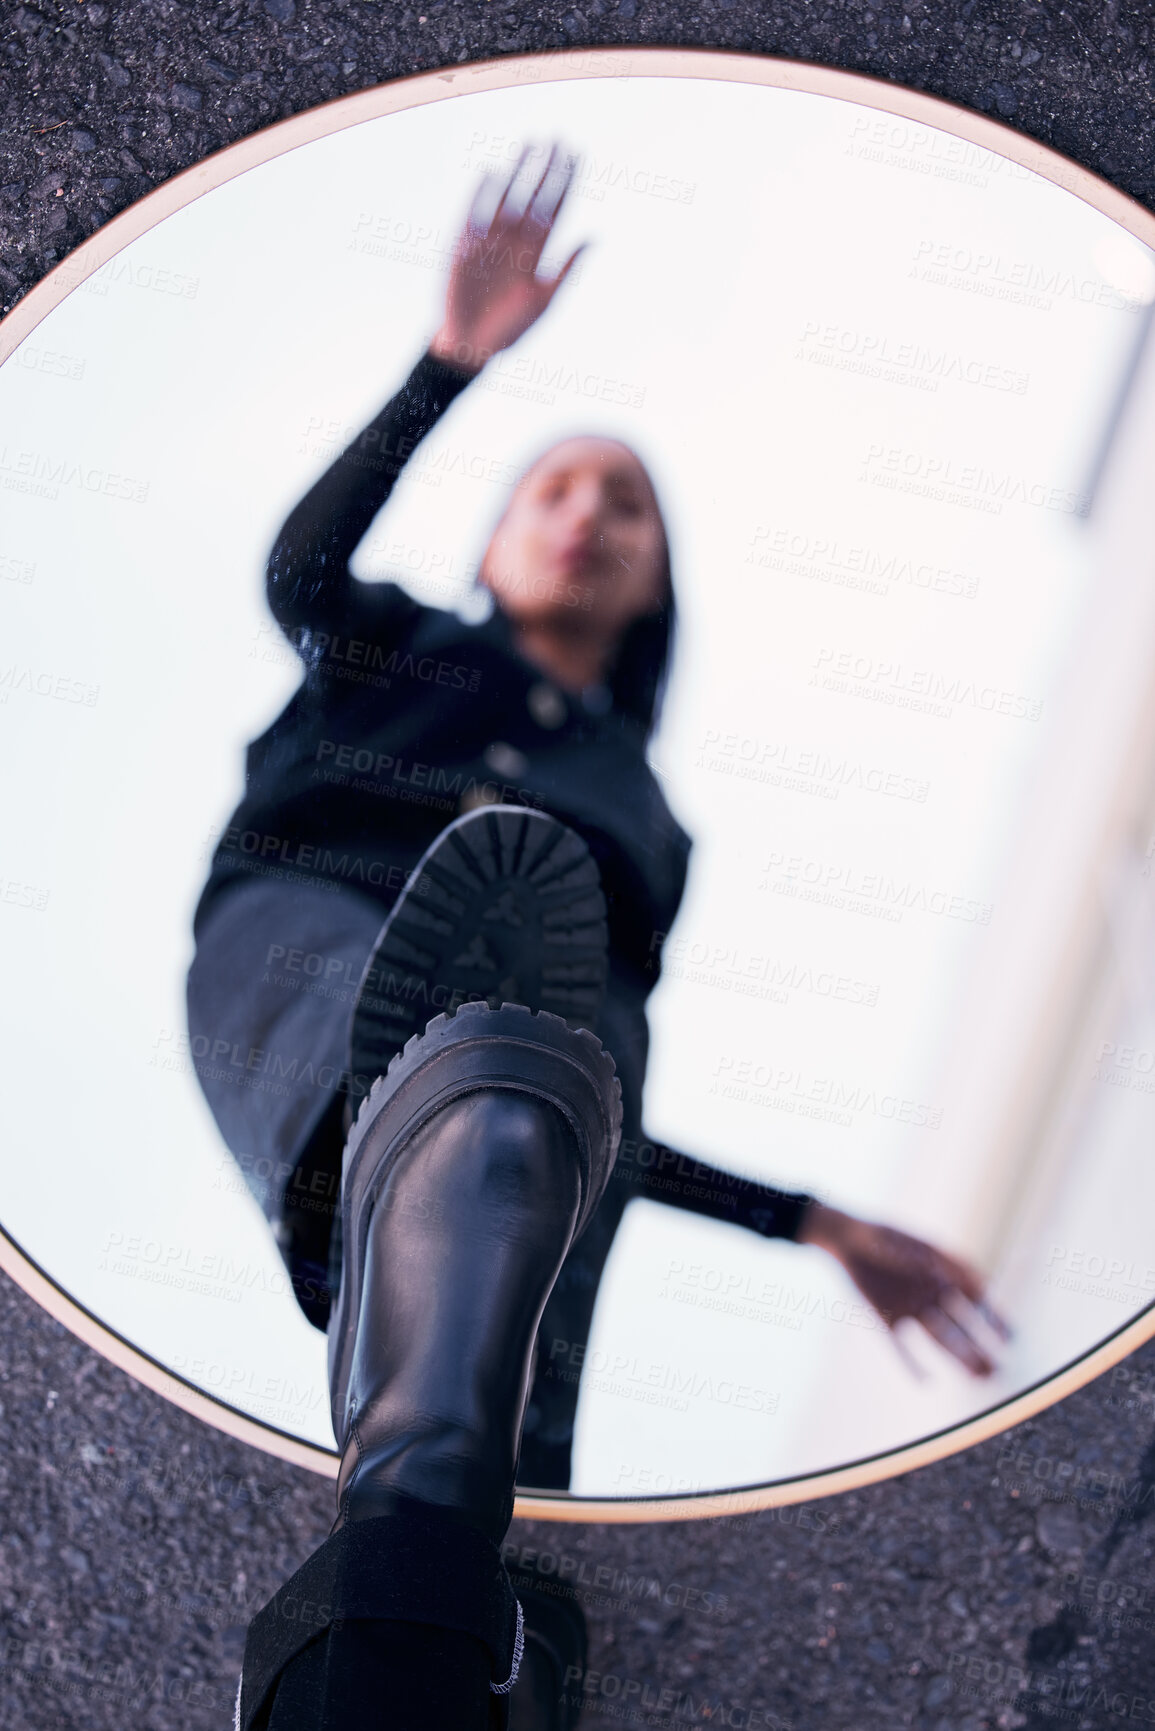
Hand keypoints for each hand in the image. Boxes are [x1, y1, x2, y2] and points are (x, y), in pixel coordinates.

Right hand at [429, 141, 586, 375]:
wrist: (471, 344)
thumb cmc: (510, 329)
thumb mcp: (543, 301)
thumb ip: (566, 269)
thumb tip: (593, 238)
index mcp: (538, 253)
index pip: (556, 209)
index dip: (566, 183)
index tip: (577, 155)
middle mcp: (517, 240)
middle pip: (535, 195)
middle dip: (546, 168)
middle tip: (558, 139)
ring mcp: (491, 239)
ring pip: (509, 195)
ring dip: (519, 171)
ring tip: (530, 143)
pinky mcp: (466, 244)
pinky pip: (475, 211)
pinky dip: (483, 193)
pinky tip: (493, 172)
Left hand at [797, 1202, 1010, 1376]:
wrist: (845, 1236)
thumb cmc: (886, 1236)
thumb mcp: (922, 1247)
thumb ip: (950, 1265)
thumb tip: (982, 1283)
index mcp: (944, 1276)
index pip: (977, 1303)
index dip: (995, 1320)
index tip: (1012, 1338)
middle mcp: (931, 1297)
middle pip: (960, 1329)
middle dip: (979, 1349)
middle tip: (997, 1370)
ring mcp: (909, 1310)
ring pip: (938, 1340)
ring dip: (958, 1358)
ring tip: (979, 1378)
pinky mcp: (884, 1319)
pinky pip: (900, 1347)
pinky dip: (911, 1364)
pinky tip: (926, 1381)